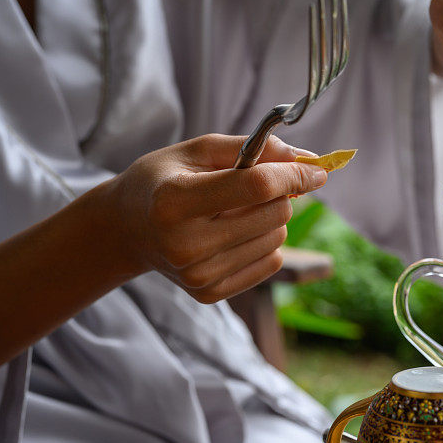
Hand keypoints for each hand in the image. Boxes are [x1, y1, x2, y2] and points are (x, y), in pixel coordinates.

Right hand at [106, 134, 326, 302]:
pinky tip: (233, 235)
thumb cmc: (163, 181)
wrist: (127, 229)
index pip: (255, 187)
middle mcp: (185, 244)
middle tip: (251, 187)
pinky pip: (271, 263)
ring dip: (269, 219)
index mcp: (174, 201)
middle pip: (274, 213)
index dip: (293, 175)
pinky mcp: (209, 293)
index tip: (316, 170)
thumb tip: (302, 158)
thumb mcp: (194, 151)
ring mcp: (198, 275)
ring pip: (277, 238)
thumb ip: (249, 148)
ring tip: (233, 212)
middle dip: (277, 194)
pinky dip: (263, 243)